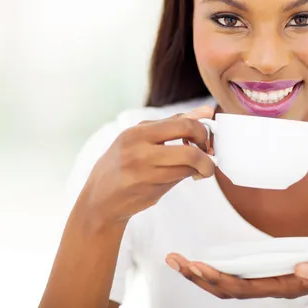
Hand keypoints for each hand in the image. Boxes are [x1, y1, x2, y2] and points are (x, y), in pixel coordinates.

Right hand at [78, 106, 215, 226]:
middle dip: (206, 154)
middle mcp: (140, 151)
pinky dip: (190, 175)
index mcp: (138, 132)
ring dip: (202, 168)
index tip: (204, 139)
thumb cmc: (124, 162)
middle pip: (190, 150)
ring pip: (188, 167)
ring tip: (199, 169)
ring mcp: (144, 172)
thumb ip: (174, 123)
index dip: (203, 132)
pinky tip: (186, 175)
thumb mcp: (142, 136)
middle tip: (207, 156)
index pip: (184, 125)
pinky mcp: (150, 190)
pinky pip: (180, 178)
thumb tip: (207, 110)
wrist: (100, 197)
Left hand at [166, 240, 307, 299]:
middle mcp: (270, 286)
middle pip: (227, 289)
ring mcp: (265, 281)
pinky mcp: (265, 272)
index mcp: (285, 286)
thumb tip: (301, 269)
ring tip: (176, 261)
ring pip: (226, 284)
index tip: (198, 266)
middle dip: (199, 276)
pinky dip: (213, 269)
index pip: (244, 288)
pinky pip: (234, 275)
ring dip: (200, 274)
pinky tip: (198, 261)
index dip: (219, 279)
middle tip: (174, 260)